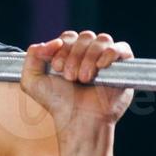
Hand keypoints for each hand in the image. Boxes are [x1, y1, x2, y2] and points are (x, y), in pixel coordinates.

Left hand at [20, 30, 134, 135]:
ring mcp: (106, 60)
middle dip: (74, 55)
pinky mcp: (123, 68)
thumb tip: (50, 42)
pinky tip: (101, 66)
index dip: (62, 48)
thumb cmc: (57, 103)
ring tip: (84, 78)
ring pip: (101, 40)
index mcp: (70, 54)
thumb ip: (32, 56)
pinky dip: (110, 53)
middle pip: (84, 36)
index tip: (57, 68)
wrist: (77, 119)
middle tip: (70, 77)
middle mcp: (89, 55)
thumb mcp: (32, 81)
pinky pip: (122, 47)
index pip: (68, 37)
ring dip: (89, 57)